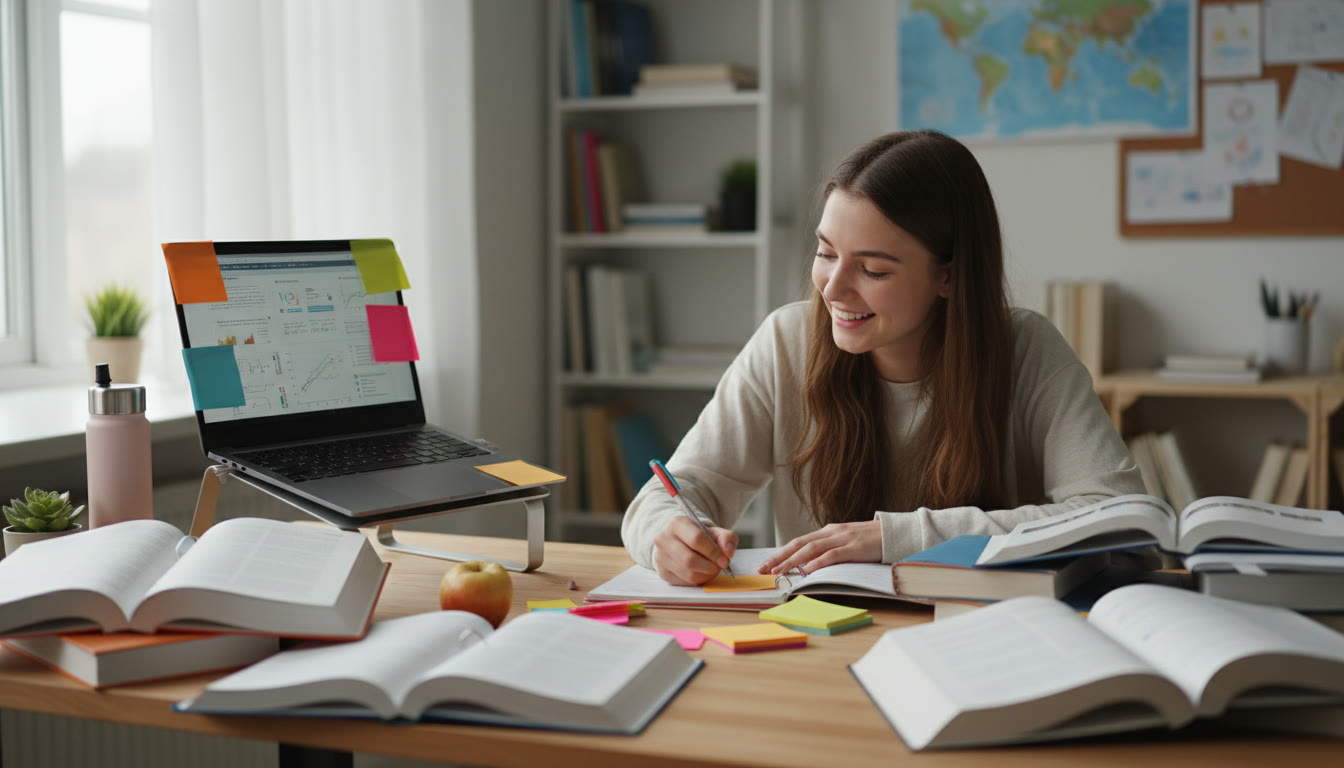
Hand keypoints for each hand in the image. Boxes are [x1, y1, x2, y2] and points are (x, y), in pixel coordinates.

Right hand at [652, 516, 738, 585]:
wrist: (679, 540)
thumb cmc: (698, 536)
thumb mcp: (715, 532)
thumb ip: (727, 538)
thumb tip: (728, 552)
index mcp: (677, 524)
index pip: (696, 539)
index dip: (713, 552)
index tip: (724, 560)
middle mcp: (664, 539)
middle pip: (690, 560)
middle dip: (709, 567)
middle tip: (718, 567)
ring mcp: (660, 557)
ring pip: (688, 574)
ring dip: (705, 575)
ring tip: (711, 570)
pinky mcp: (662, 572)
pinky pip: (684, 583)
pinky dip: (697, 581)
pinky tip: (701, 573)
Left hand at [757, 521, 881, 575]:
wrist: (896, 533)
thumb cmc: (872, 541)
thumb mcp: (847, 542)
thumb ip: (830, 549)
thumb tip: (811, 564)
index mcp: (829, 531)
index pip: (799, 541)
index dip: (781, 552)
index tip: (766, 564)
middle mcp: (832, 532)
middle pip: (799, 544)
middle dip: (779, 557)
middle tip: (763, 569)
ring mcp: (843, 538)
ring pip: (811, 549)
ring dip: (792, 561)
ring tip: (778, 571)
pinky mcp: (855, 547)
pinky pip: (832, 555)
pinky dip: (817, 563)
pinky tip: (806, 571)